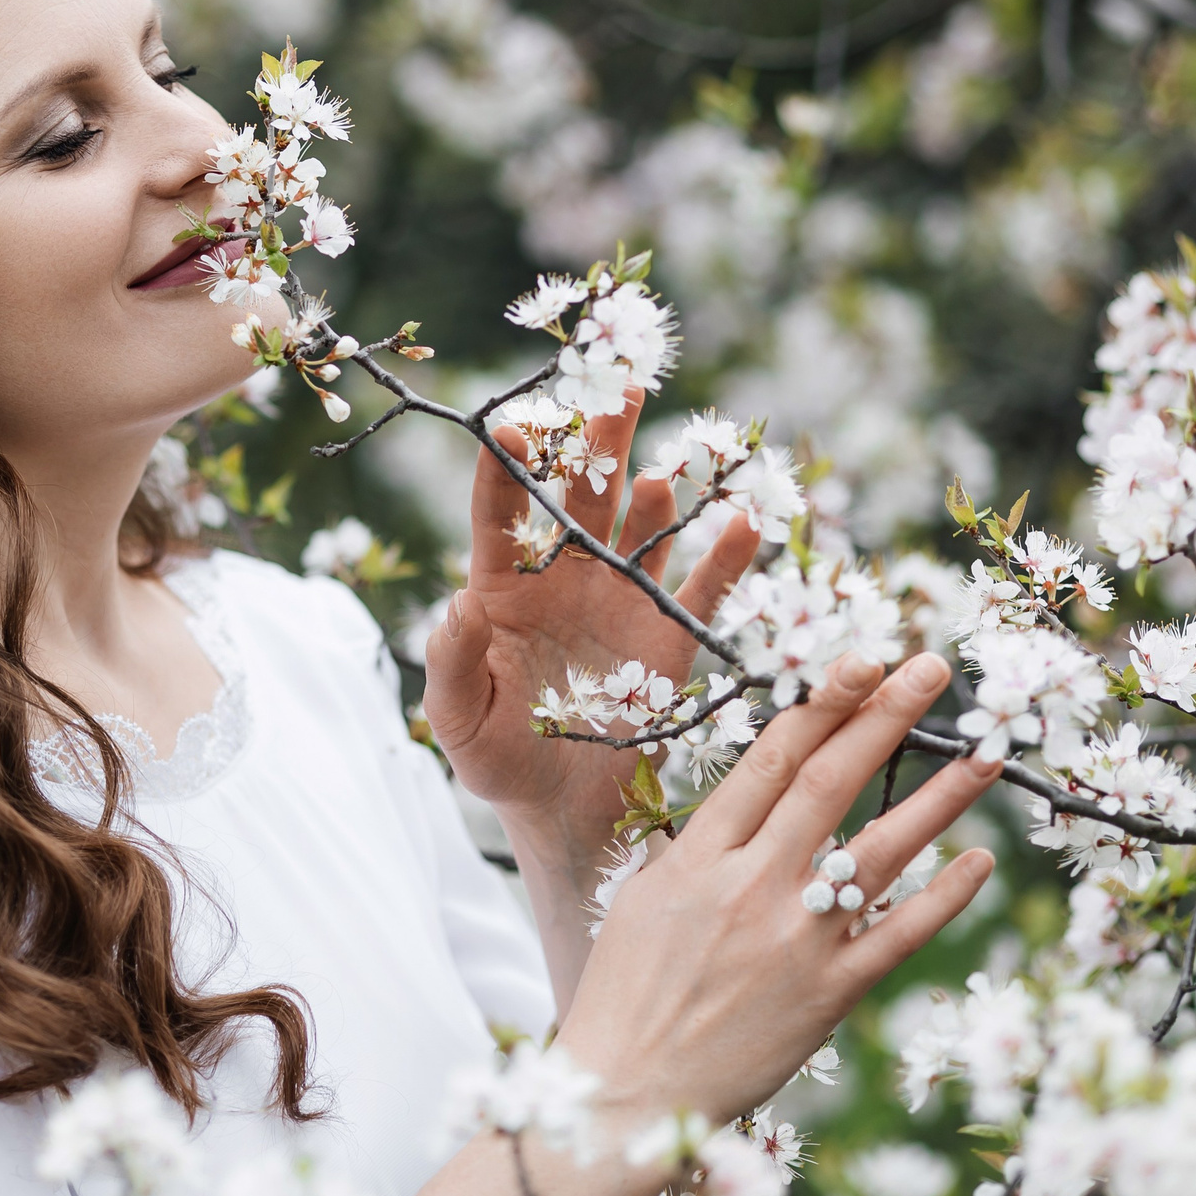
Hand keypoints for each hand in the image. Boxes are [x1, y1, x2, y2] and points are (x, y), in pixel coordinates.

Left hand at [422, 387, 758, 863]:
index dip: (505, 468)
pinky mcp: (670, 632)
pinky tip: (744, 521)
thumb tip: (455, 604)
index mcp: (503, 586)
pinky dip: (726, 554)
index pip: (500, 513)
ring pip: (644, 524)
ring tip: (671, 467)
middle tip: (617, 386)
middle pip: (581, 492)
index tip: (510, 425)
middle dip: (598, 438)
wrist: (567, 809)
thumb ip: (451, 663)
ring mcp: (621, 598)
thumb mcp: (459, 720)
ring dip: (659, 490)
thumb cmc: (499, 758)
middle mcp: (566, 575)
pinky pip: (703, 584)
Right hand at [559, 651, 999, 1131]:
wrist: (628, 1090)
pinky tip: (979, 862)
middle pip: (829, 783)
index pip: (772, 759)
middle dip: (886, 718)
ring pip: (879, 852)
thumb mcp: (646, 896)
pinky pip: (898, 936)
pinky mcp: (828, 996)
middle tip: (932, 667)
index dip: (824, 703)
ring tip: (986, 755)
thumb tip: (752, 797)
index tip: (864, 660)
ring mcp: (795, 941)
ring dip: (939, 798)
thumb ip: (703, 846)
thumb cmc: (627, 991)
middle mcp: (751, 886)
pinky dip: (943, 898)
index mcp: (700, 855)